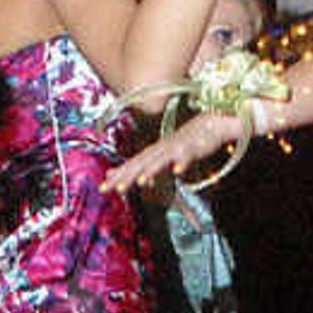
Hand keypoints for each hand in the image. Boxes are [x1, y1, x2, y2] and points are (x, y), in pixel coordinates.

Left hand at [108, 112, 240, 192]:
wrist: (209, 124)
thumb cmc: (185, 142)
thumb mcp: (163, 156)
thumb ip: (146, 167)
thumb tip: (132, 179)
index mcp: (153, 153)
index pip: (132, 165)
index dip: (118, 176)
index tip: (103, 187)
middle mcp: (160, 150)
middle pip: (141, 164)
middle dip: (126, 176)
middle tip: (112, 188)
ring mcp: (176, 148)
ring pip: (161, 160)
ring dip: (151, 170)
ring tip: (141, 182)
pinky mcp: (193, 148)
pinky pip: (187, 156)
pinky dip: (182, 163)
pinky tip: (178, 172)